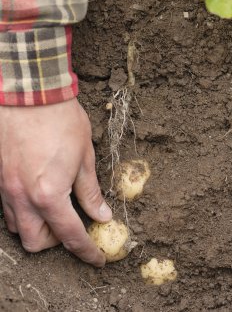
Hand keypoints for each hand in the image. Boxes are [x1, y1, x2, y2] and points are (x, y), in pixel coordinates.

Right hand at [0, 99, 111, 266]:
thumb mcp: (84, 157)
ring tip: (55, 210)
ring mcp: (6, 188)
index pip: (71, 235)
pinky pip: (8, 208)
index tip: (97, 258)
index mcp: (49, 195)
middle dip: (56, 243)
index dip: (87, 251)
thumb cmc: (61, 121)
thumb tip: (101, 214)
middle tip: (72, 226)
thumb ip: (90, 191)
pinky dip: (24, 212)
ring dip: (38, 227)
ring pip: (18, 227)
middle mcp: (23, 197)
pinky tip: (37, 196)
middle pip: (35, 242)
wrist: (30, 93)